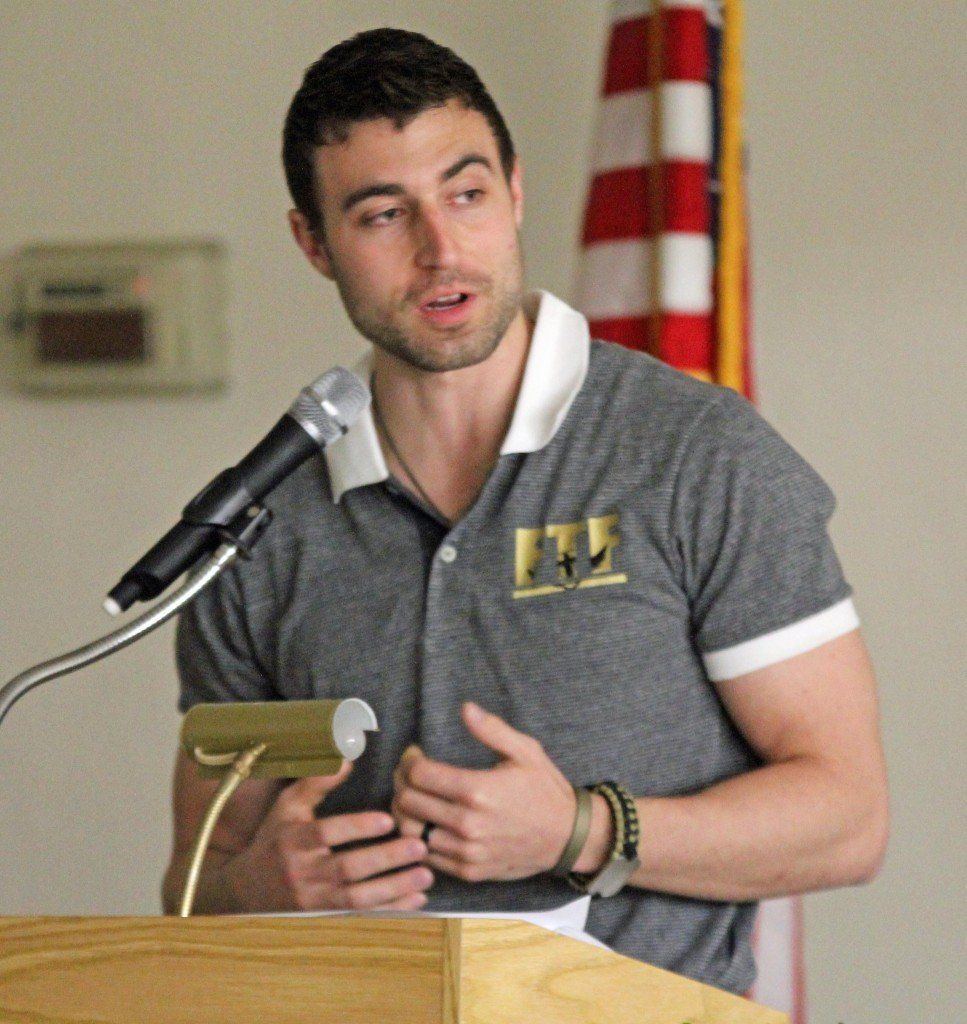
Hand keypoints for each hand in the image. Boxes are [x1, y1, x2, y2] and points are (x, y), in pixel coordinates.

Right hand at [223, 760, 433, 911]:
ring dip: (394, 889)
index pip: (326, 834)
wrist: (247, 890)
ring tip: (426, 875)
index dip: (357, 827)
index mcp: (294, 840)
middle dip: (386, 859)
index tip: (388, 820)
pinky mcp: (324, 918)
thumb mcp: (287, 806)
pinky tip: (417, 901)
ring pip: (356, 898)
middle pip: (346, 869)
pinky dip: (390, 911)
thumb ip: (316, 781)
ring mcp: (313, 901)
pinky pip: (360, 917)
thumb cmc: (275, 838)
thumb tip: (348, 756)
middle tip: (420, 846)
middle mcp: (302, 873)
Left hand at [391, 702, 576, 881]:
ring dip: (405, 812)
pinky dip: (418, 839)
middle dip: (402, 783)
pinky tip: (427, 823)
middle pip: (408, 802)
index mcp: (477, 790)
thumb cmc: (544, 790)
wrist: (567, 837)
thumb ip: (492, 729)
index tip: (416, 755)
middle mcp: (467, 823)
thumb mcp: (525, 751)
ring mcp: (466, 851)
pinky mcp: (468, 870)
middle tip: (410, 774)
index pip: (418, 775)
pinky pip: (426, 855)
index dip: (410, 760)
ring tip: (415, 798)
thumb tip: (465, 708)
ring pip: (410, 832)